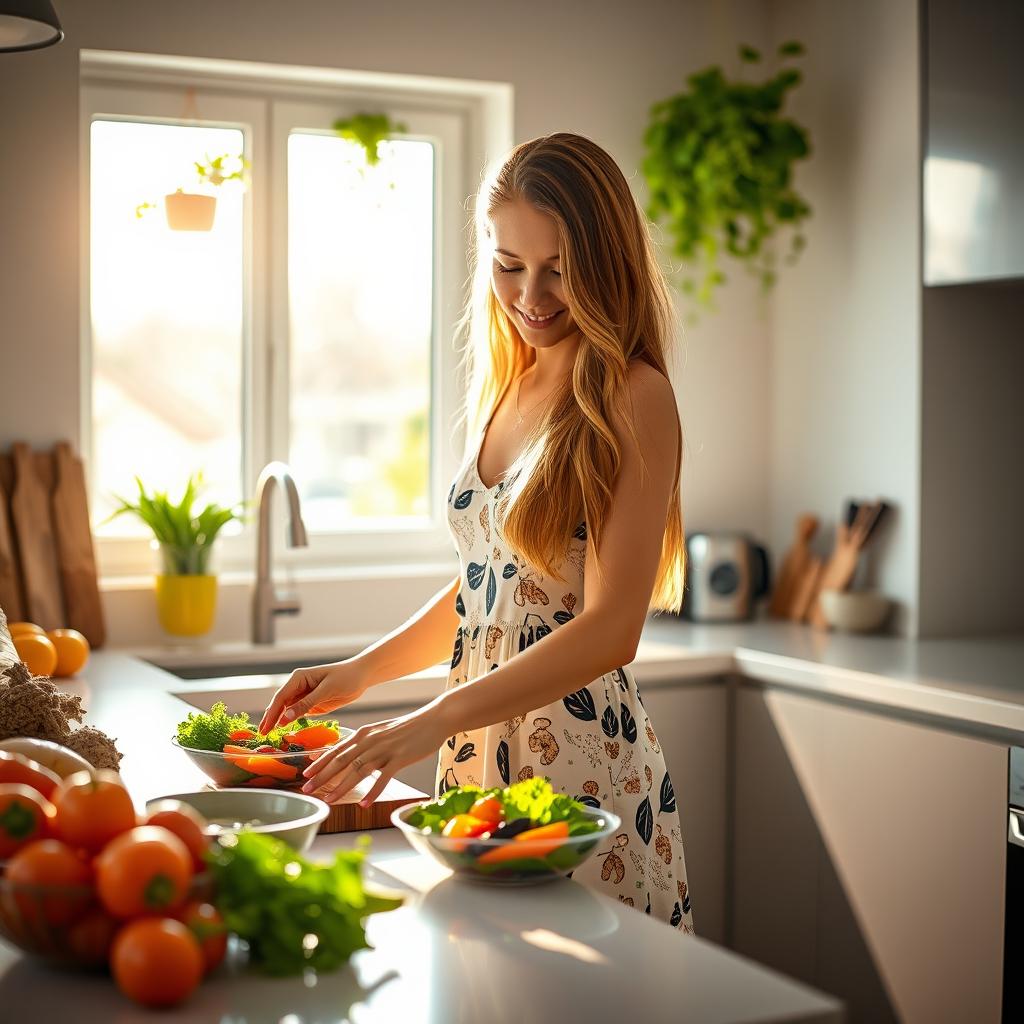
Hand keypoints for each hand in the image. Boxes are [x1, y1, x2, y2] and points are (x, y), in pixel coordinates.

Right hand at [258, 659, 368, 733]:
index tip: (266, 728)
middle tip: (262, 735)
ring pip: (286, 710)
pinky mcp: (311, 703)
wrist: (362, 675)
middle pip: (280, 704)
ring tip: (268, 735)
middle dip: (271, 719)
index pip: (281, 697)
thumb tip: (284, 718)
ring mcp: (304, 695)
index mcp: (299, 677)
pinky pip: (297, 713)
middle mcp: (298, 686)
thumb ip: (305, 704)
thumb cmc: (346, 677)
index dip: (272, 714)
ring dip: (278, 721)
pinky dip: (290, 722)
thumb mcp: (326, 691)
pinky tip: (283, 731)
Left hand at [300, 701, 449, 805]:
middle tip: (307, 789)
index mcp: (365, 733)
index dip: (320, 762)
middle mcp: (371, 740)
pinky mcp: (400, 758)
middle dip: (322, 776)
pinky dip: (373, 791)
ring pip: (358, 770)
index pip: (337, 749)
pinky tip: (364, 803)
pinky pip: (383, 777)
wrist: (434, 719)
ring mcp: (385, 749)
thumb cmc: (409, 728)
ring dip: (342, 786)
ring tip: (329, 800)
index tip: (305, 774)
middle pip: (342, 760)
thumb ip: (365, 742)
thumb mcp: (382, 731)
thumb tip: (349, 754)